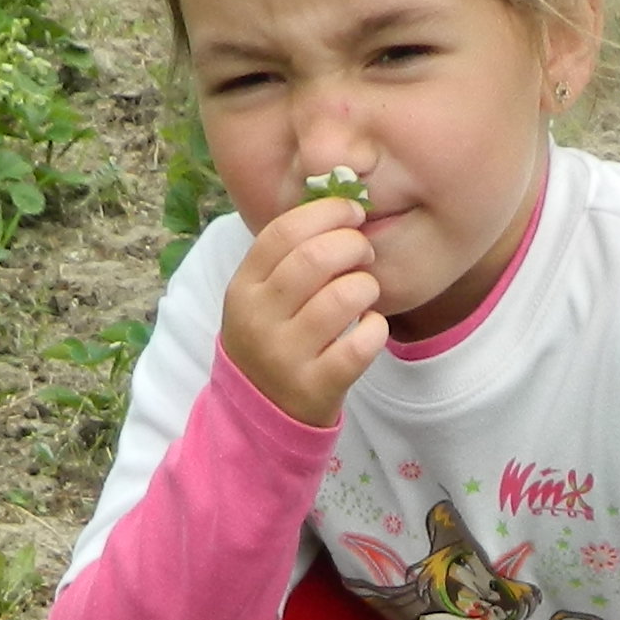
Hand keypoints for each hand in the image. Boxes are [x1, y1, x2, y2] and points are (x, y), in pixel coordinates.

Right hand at [222, 193, 386, 428]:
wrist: (260, 414)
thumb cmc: (273, 339)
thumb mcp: (261, 297)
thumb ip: (288, 256)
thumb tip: (339, 205)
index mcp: (243, 288)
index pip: (284, 231)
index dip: (327, 213)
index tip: (353, 214)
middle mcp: (260, 320)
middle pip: (315, 258)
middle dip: (352, 245)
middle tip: (364, 253)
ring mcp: (285, 356)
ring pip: (342, 298)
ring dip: (366, 286)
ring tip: (366, 292)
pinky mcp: (316, 388)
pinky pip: (360, 346)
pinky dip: (376, 329)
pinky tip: (370, 327)